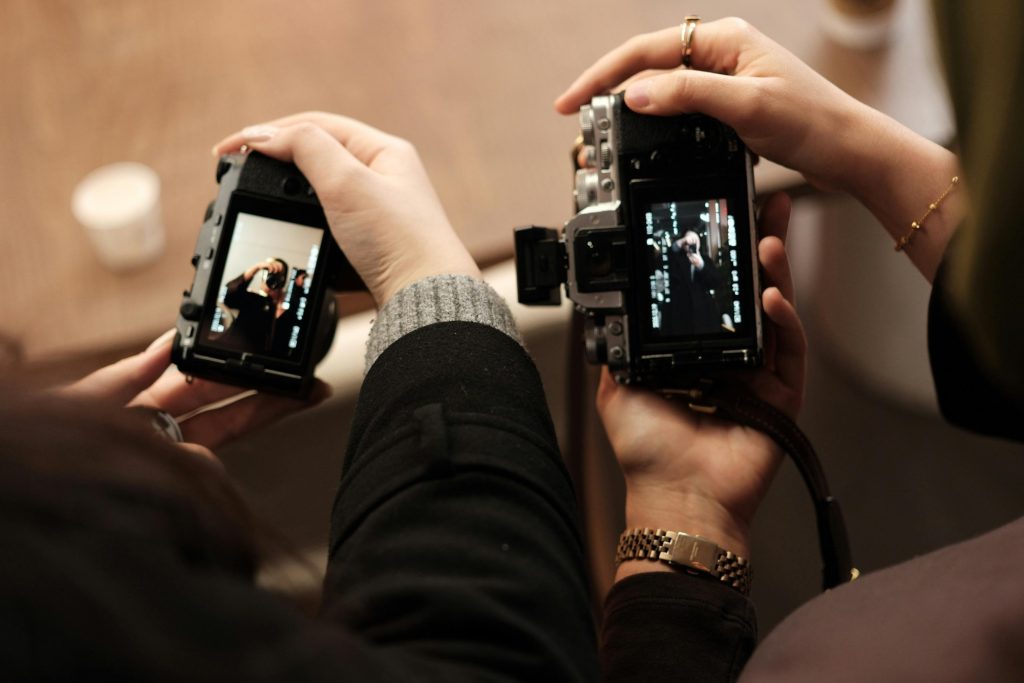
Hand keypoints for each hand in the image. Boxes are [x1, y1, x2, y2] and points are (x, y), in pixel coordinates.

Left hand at [61, 330, 329, 459]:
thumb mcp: (82, 402)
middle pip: (230, 408)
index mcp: (142, 401)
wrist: (30, 492)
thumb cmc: (49, 443)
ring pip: (225, 436)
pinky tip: (213, 456)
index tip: (269, 355)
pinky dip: (206, 464)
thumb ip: (125, 376)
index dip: (238, 367)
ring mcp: (169, 461)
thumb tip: (168, 345)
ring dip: (263, 416)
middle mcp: (163, 432)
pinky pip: (197, 471)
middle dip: (273, 394)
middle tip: (311, 385)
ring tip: (299, 398)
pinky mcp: (166, 485)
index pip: (202, 378)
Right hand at [213, 112, 480, 306]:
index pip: (314, 125)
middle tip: (237, 169)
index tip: (229, 148)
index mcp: (384, 150)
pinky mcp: (369, 243)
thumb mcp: (346, 182)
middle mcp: (383, 176)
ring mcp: (376, 211)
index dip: (268, 132)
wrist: (423, 299)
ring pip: (318, 191)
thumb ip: (305, 149)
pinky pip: (326, 222)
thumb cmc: (398, 240)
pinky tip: (287, 226)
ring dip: (286, 191)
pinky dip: (301, 221)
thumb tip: (264, 136)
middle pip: (315, 154)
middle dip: (275, 159)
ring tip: (255, 194)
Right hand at [556, 19, 962, 280]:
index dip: (602, 76)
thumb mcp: (745, 107)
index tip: (570, 102)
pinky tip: (646, 140)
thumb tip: (635, 94)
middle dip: (610, 92)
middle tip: (580, 122)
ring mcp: (726, 78)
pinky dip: (659, 123)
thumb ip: (688, 96)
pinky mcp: (731, 105)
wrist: (850, 151)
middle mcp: (722, 53)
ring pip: (664, 88)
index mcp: (724, 40)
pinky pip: (682, 107)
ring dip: (633, 109)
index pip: (645, 51)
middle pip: (649, 65)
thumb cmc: (811, 122)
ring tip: (604, 133)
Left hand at [596, 193, 803, 572]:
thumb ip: (618, 348)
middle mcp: (731, 357)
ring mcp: (760, 374)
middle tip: (765, 207)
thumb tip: (606, 313)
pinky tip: (772, 297)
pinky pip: (790, 349)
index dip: (720, 257)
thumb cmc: (648, 452)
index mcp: (696, 351)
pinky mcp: (783, 394)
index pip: (713, 292)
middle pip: (751, 290)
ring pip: (776, 311)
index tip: (719, 220)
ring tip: (768, 239)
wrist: (676, 496)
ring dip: (775, 273)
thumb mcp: (616, 387)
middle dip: (760, 246)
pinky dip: (784, 320)